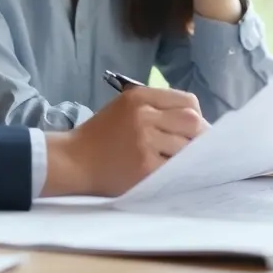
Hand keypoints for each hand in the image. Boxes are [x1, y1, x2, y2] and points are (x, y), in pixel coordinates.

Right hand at [42, 87, 208, 196]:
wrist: (73, 160)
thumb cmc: (101, 135)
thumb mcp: (125, 108)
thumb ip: (156, 109)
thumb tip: (196, 122)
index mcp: (139, 97)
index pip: (188, 101)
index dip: (197, 116)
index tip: (194, 130)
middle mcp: (143, 115)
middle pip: (192, 122)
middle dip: (200, 136)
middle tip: (197, 149)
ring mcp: (145, 141)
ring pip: (187, 147)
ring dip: (188, 157)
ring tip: (180, 163)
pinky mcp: (145, 166)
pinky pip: (174, 168)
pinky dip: (177, 172)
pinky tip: (170, 175)